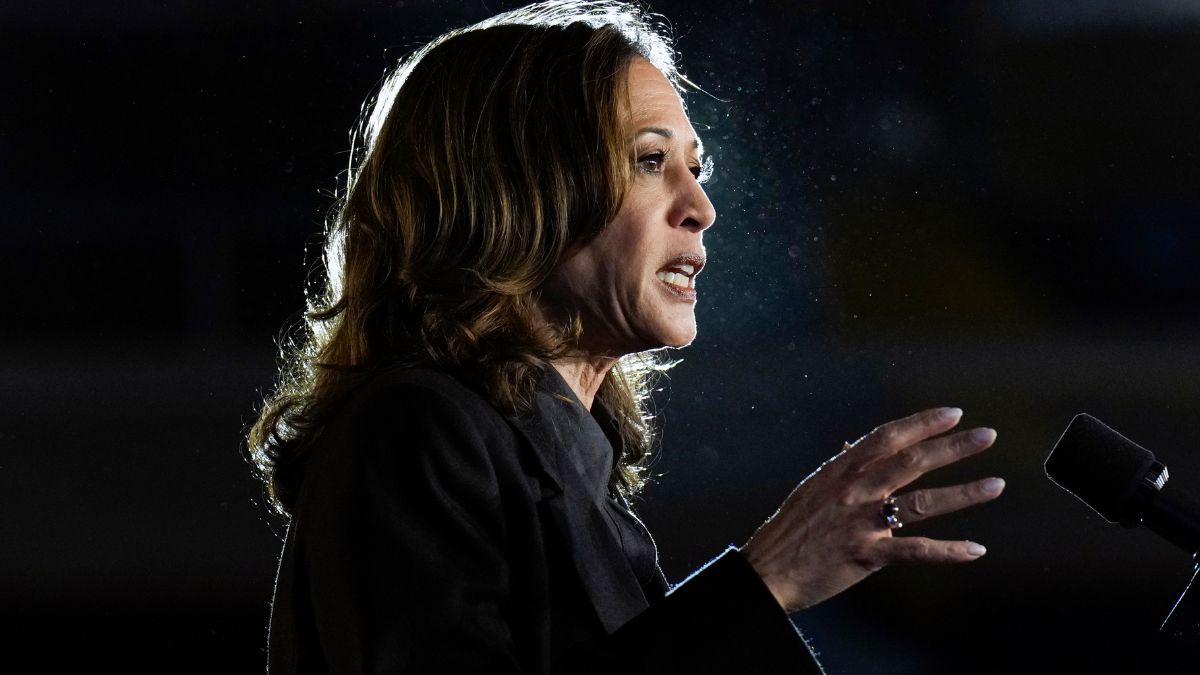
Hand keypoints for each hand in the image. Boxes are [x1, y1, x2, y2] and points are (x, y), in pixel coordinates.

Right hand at [739, 407, 1004, 612]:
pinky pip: (915, 551)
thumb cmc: (789, 530)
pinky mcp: (866, 555)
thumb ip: (840, 467)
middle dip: (953, 447)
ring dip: (963, 493)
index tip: (953, 414)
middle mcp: (853, 490)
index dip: (922, 423)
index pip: (887, 437)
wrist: (767, 570)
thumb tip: (856, 444)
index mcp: (839, 470)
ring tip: (996, 485)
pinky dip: (949, 551)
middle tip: (986, 436)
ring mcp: (861, 522)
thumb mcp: (812, 489)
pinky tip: (976, 549)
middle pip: (911, 461)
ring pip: (921, 503)